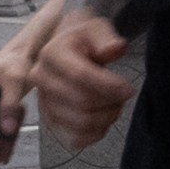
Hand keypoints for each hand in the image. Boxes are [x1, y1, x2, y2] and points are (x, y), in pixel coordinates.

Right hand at [32, 10, 134, 147]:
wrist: (70, 50)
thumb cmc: (84, 41)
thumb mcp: (97, 29)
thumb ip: (106, 38)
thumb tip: (114, 48)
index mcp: (51, 54)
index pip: (79, 75)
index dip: (108, 85)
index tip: (127, 88)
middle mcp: (41, 79)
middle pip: (81, 101)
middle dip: (110, 101)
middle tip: (123, 95)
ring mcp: (44, 103)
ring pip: (81, 122)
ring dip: (106, 117)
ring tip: (114, 104)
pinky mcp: (51, 122)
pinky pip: (76, 139)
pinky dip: (96, 133)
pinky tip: (103, 117)